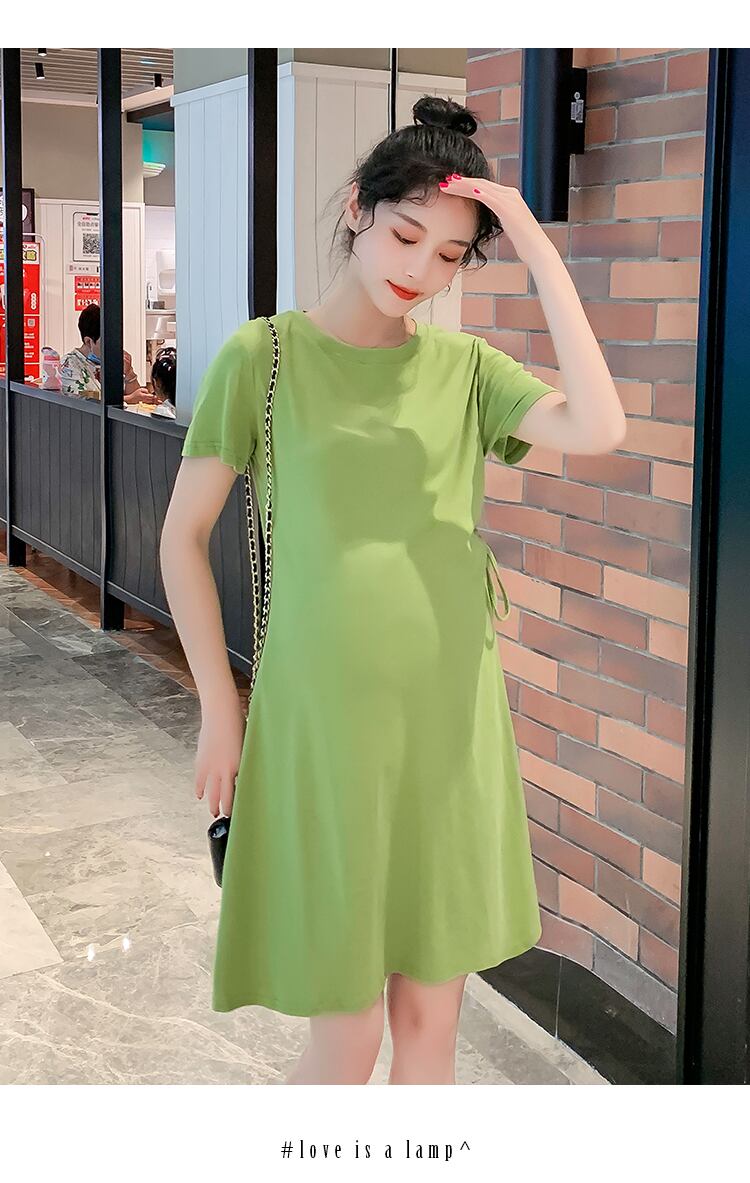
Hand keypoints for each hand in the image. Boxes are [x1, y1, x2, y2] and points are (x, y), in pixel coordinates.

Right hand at [194, 697, 246, 817]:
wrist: (221, 712)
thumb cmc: (237, 725)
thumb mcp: (245, 746)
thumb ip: (243, 761)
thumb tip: (242, 773)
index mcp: (238, 766)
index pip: (237, 792)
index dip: (237, 803)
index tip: (240, 812)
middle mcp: (223, 769)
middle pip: (223, 795)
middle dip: (224, 808)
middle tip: (225, 817)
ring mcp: (210, 766)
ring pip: (210, 790)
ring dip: (211, 802)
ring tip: (213, 812)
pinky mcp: (201, 760)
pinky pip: (199, 780)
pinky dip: (199, 788)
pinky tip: (200, 795)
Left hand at [438, 173, 553, 267]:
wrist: (538, 250)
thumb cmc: (524, 242)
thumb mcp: (509, 225)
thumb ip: (500, 216)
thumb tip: (490, 217)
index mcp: (509, 197)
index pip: (484, 186)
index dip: (467, 184)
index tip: (452, 184)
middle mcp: (510, 194)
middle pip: (481, 183)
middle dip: (461, 182)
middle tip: (445, 180)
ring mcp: (510, 200)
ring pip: (482, 188)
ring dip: (463, 186)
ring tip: (447, 184)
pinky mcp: (509, 209)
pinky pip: (490, 198)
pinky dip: (477, 192)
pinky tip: (467, 190)